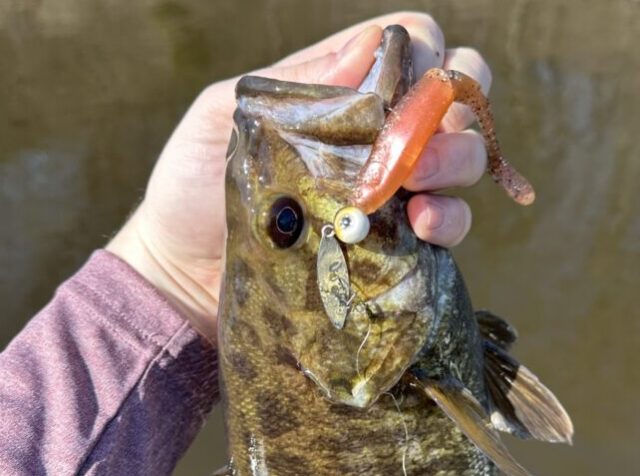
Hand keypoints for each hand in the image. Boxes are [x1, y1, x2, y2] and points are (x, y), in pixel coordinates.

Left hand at [106, 12, 491, 342]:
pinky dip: (450, 217)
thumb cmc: (192, 185)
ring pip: (462, 156)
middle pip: (449, 99)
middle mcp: (372, 135)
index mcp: (336, 91)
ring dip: (454, 163)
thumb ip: (296, 81)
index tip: (404, 83)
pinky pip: (450, 220)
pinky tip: (423, 225)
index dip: (423, 52)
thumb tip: (368, 47)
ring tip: (417, 188)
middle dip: (450, 110)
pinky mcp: (393, 240)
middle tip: (419, 143)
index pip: (409, 44)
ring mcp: (388, 188)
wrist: (184, 272)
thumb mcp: (223, 116)